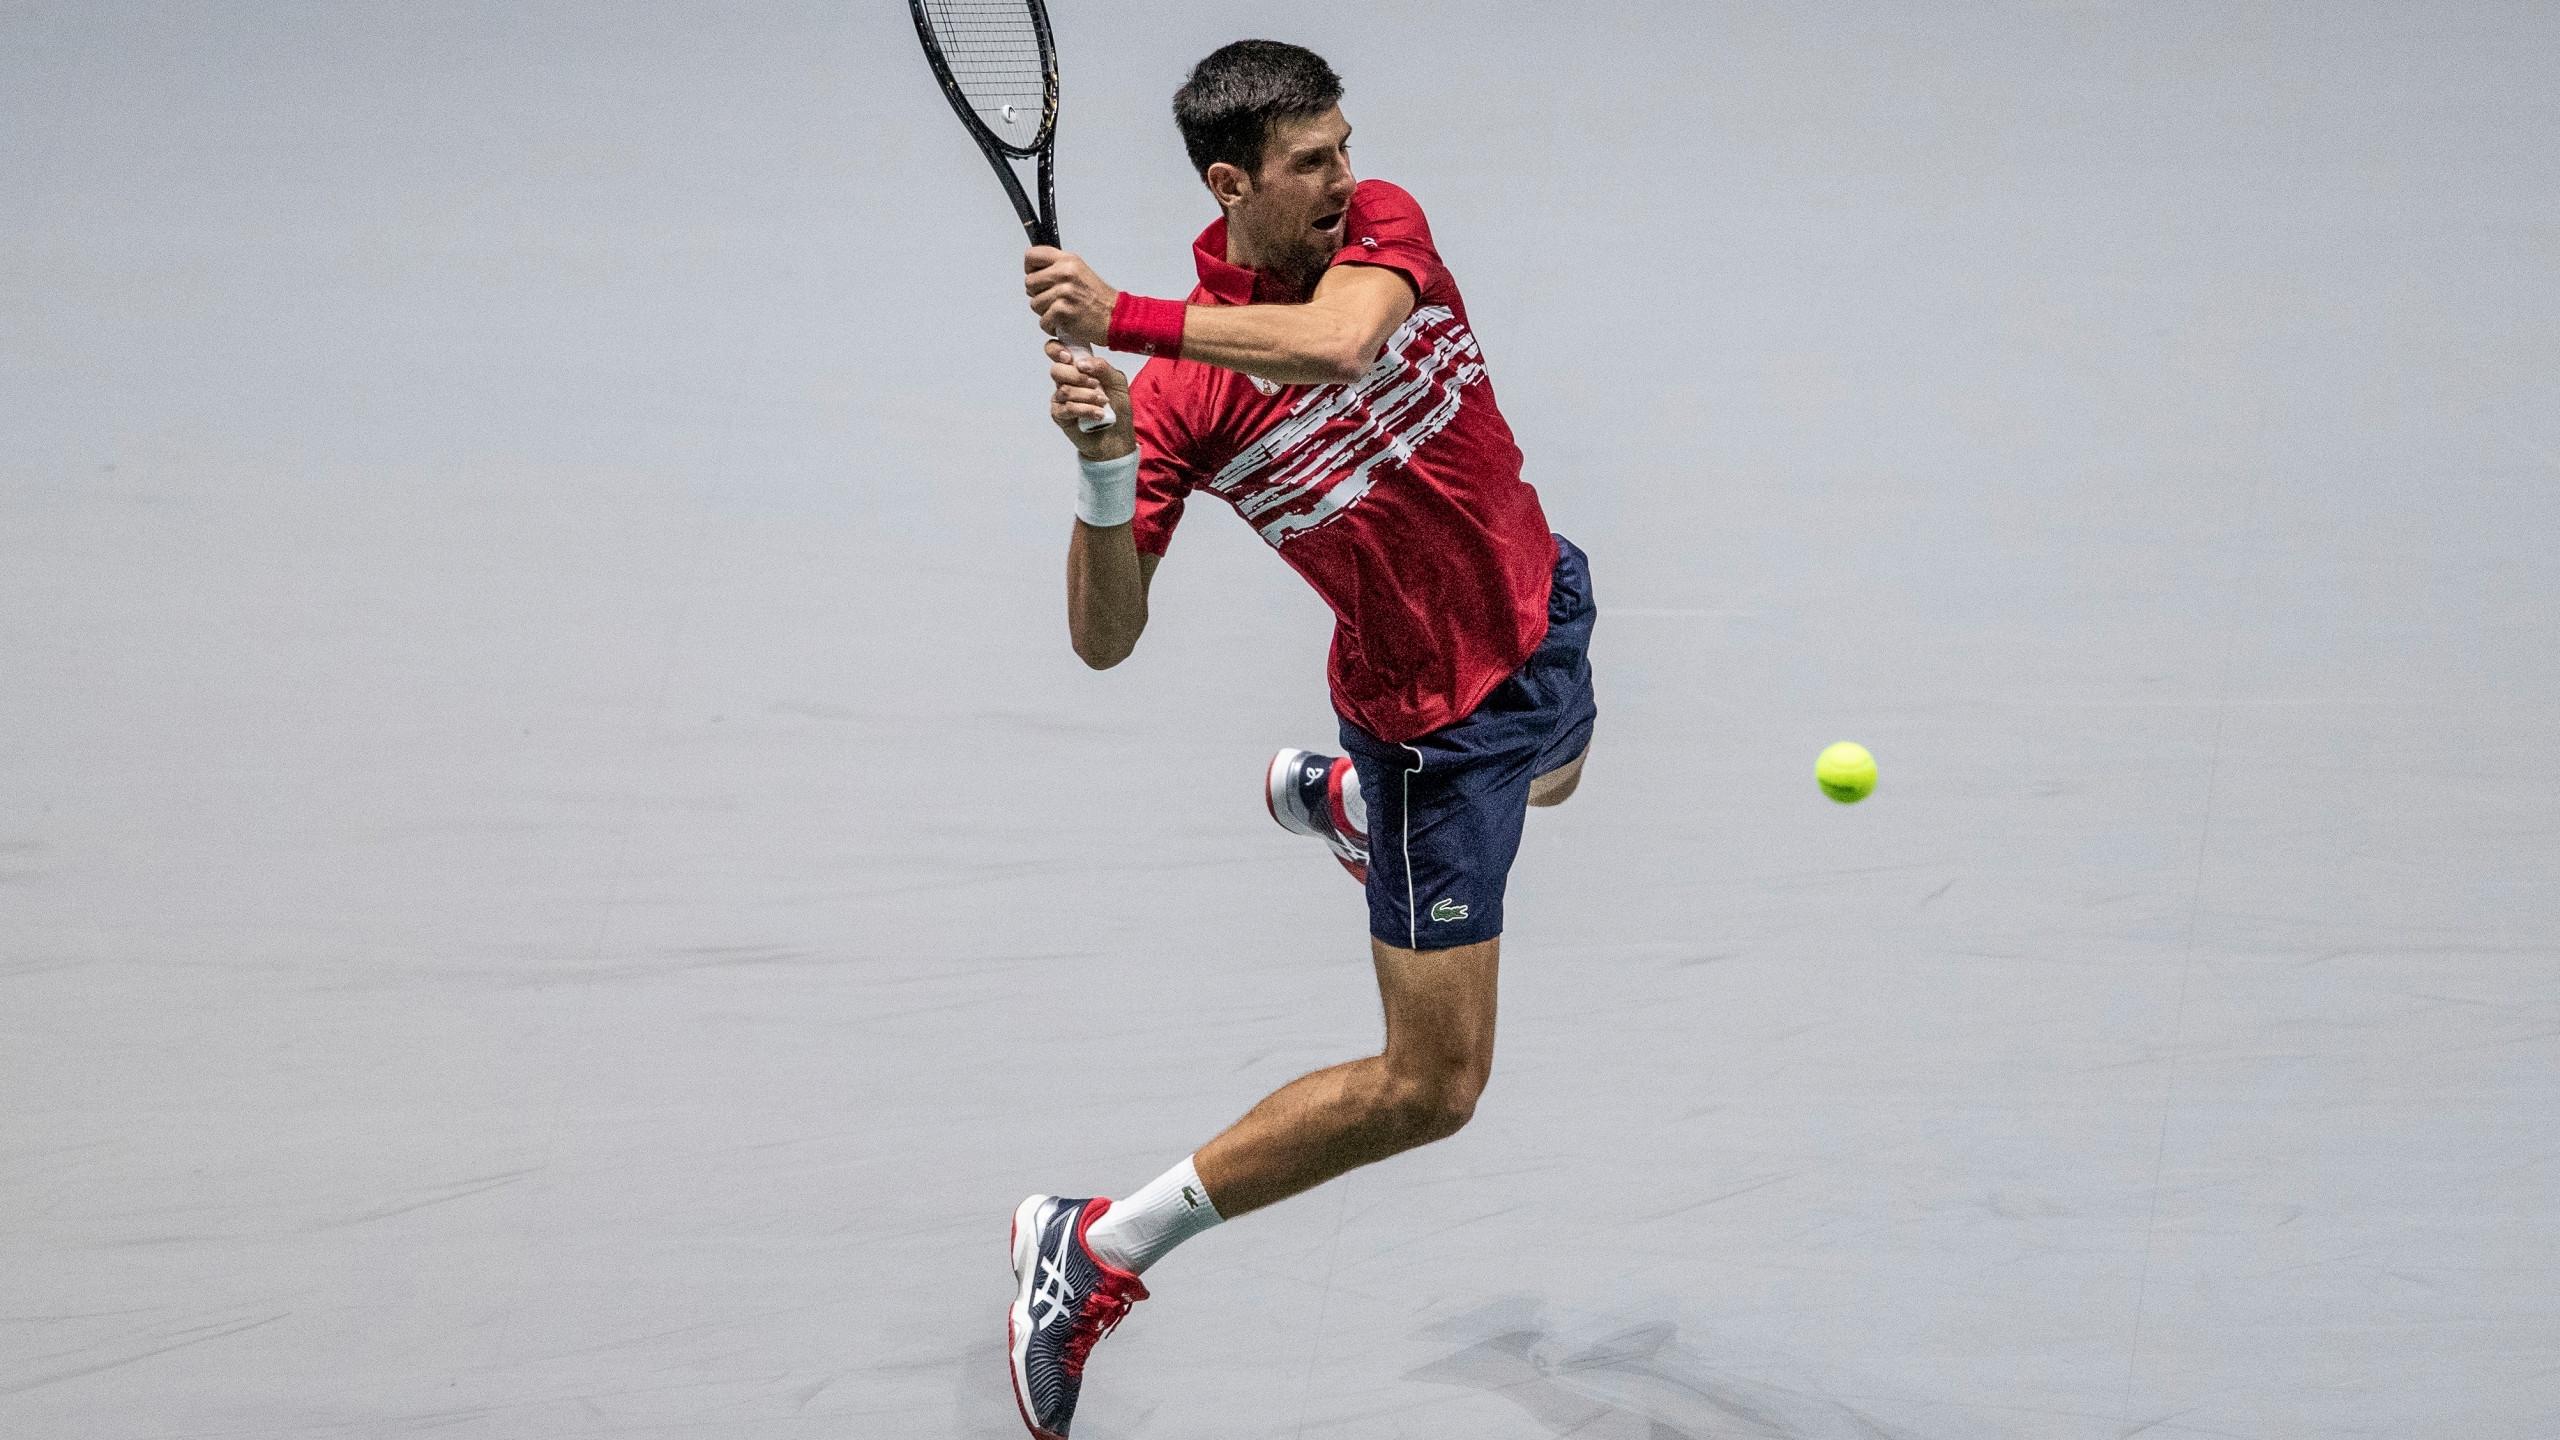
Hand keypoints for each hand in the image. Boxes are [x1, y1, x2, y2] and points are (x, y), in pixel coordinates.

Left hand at [1025, 246, 1116, 346]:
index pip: (1031, 255)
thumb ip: (1057, 268)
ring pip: (1034, 303)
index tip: (1038, 277)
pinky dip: (1051, 326)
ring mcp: (1064, 292)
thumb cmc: (1098, 298)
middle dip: (1038, 294)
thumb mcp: (1079, 271)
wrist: (1116, 317)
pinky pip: (1042, 321)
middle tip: (1054, 299)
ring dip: (1045, 312)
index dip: (1030, 268)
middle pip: (1029, 282)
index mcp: (1068, 260)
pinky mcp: (1062, 311)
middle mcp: (1065, 273)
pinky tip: (1065, 322)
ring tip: (1063, 311)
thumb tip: (1034, 271)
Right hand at [1046, 340, 1133, 459]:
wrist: (1117, 437)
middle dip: (1078, 377)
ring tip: (1103, 403)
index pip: (1055, 350)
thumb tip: (1081, 363)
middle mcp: (1066, 381)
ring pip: (1064, 390)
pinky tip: (1098, 414)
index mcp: (1077, 367)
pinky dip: (1085, 410)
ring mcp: (1060, 398)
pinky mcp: (1060, 415)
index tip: (1069, 358)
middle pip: (1056, 370)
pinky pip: (1067, 408)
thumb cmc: (1117, 407)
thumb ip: (1102, 367)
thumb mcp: (1117, 382)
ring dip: (1087, 396)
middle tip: (1095, 384)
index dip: (1056, 350)